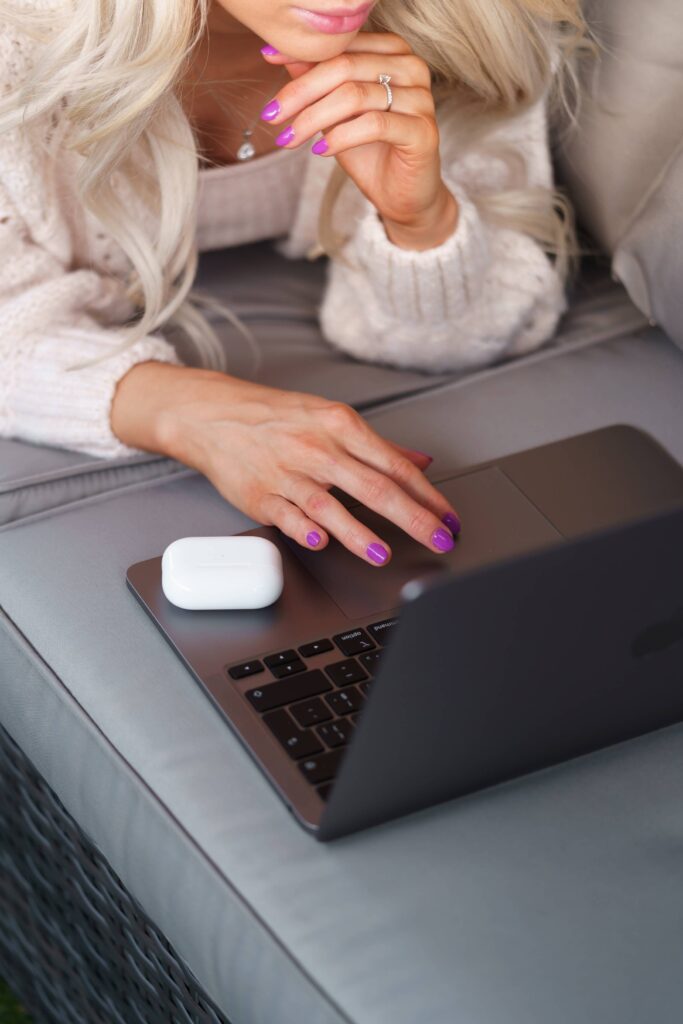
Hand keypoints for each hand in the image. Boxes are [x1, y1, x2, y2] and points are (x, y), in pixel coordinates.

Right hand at [128, 365, 462, 565]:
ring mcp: (289, 475)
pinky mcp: (262, 496)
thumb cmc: (275, 418)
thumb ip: (378, 447)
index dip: (429, 495)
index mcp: (341, 426)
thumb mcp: (331, 419)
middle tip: (440, 539)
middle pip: (376, 488)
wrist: (214, 415)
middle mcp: (319, 449)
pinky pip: (288, 516)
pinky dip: (306, 530)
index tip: (449, 518)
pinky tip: (321, 543)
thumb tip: (421, 462)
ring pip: (332, 506)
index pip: (397, 466)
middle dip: (415, 518)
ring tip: (383, 554)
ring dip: (360, 533)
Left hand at [260, 33, 458, 249]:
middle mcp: (412, 67)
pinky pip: (373, 125)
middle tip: (271, 114)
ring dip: (313, 119)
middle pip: (345, 67)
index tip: (268, 62)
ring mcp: (421, 98)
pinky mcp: (423, 131)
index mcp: (393, 51)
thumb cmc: (370, 151)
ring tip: (290, 139)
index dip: (302, 54)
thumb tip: (279, 54)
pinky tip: (320, 150)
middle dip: (301, 92)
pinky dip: (340, 137)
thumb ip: (316, 80)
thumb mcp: (335, 113)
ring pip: (355, 96)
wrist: (402, 196)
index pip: (342, 45)